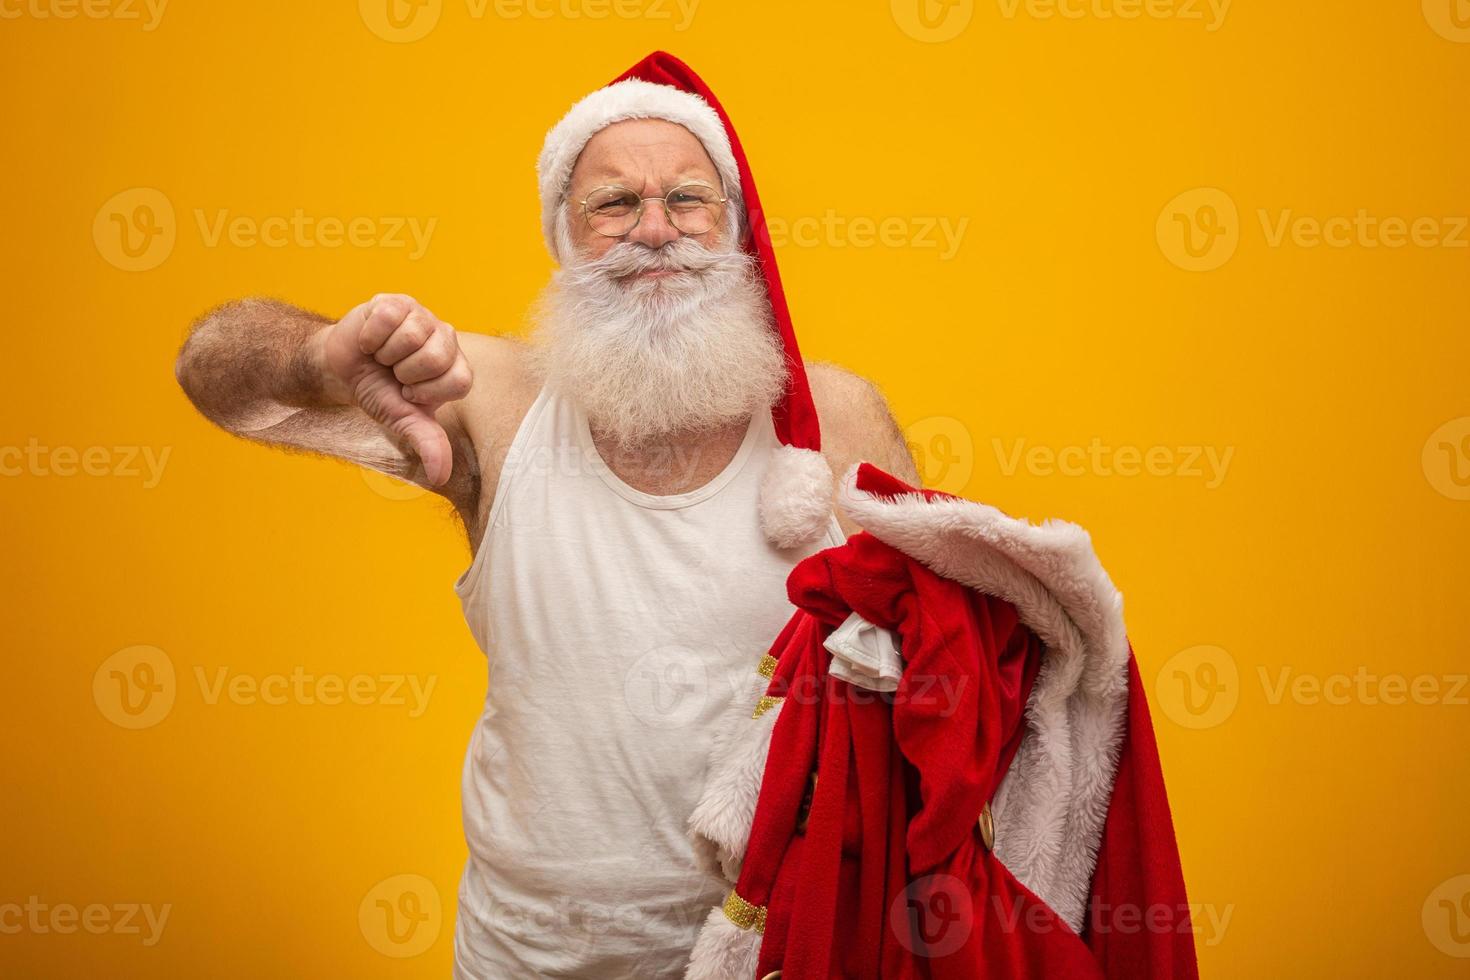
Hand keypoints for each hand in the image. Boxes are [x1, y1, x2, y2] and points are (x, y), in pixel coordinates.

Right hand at [317, 294, 473, 486]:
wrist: (341, 370)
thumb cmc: (379, 392)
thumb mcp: (402, 420)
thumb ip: (426, 441)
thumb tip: (440, 475)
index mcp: (456, 369)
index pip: (461, 380)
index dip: (426, 391)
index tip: (409, 393)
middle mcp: (446, 340)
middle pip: (435, 356)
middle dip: (403, 372)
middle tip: (393, 373)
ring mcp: (423, 317)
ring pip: (411, 335)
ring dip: (385, 352)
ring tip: (382, 356)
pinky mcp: (397, 302)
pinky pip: (388, 316)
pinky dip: (370, 335)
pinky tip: (370, 340)